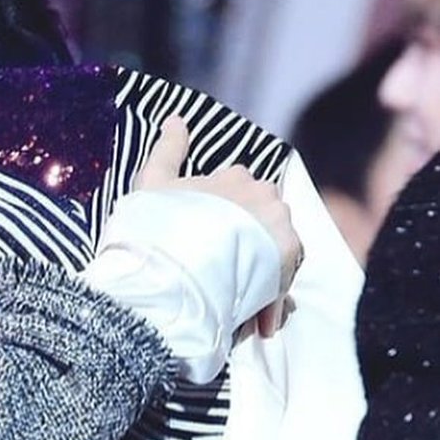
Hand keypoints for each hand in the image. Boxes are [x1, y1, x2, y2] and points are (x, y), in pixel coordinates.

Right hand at [137, 116, 302, 336]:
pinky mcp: (288, 256)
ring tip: (239, 308)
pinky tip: (254, 320)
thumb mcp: (151, 186)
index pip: (242, 194)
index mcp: (233, 176)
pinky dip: (272, 301)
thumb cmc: (153, 230)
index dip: (228, 226)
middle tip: (226, 282)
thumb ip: (166, 152)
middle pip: (264, 224)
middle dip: (251, 252)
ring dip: (262, 278)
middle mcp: (262, 193)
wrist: (167, 273)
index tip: (211, 251)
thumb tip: (176, 119)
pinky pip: (286, 280)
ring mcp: (278, 223)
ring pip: (277, 252)